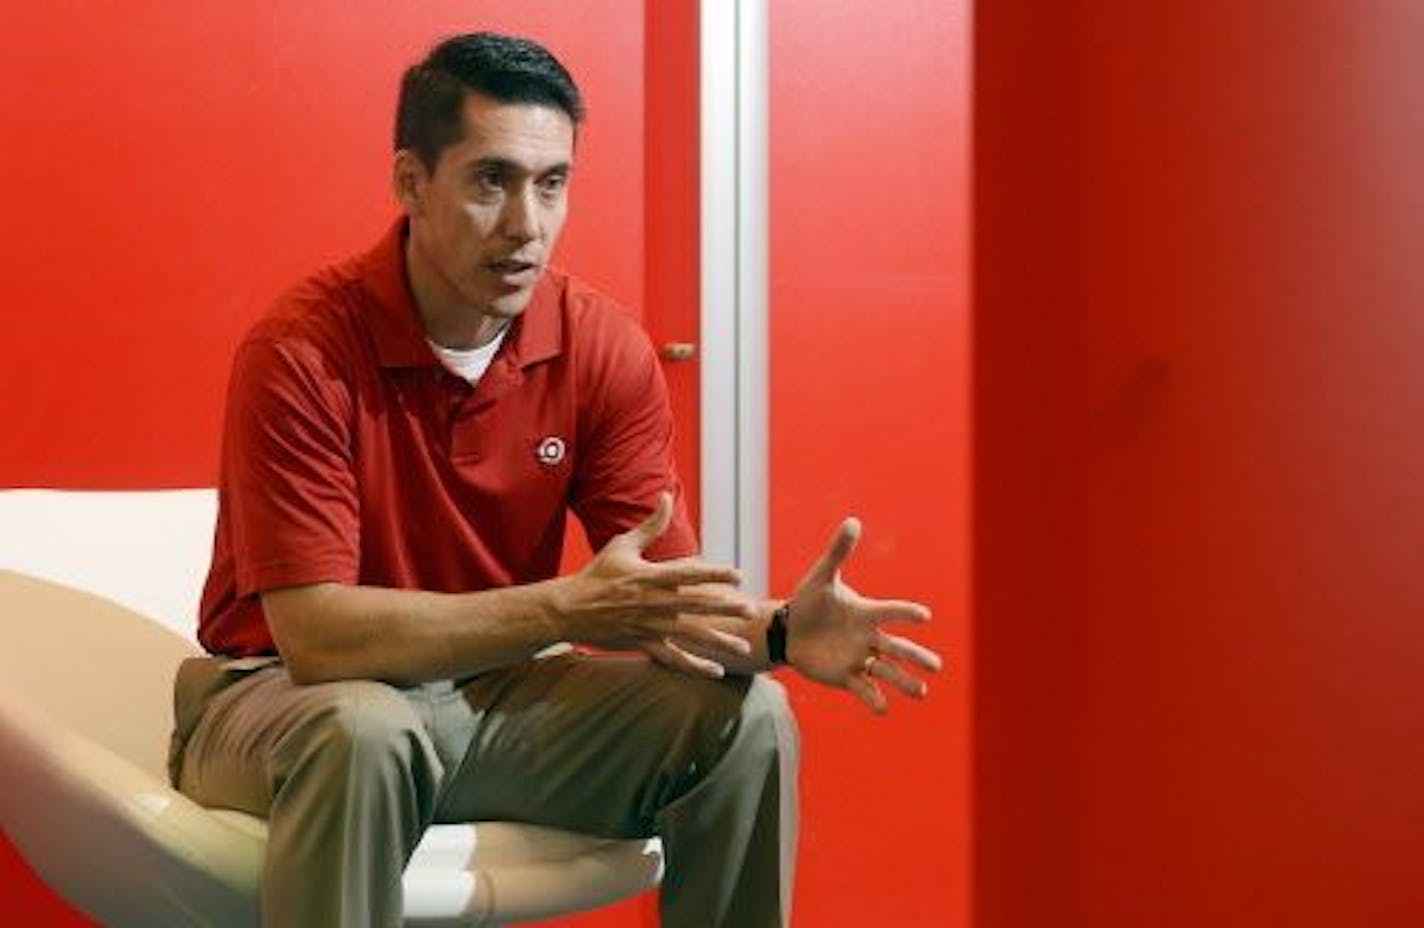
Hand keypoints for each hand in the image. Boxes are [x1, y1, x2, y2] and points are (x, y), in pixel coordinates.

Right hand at [557, 493, 756, 662]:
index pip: (689, 573)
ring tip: (743, 646)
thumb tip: (665, 496)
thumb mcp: (622, 545)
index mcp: (650, 576)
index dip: (715, 574)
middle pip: (695, 605)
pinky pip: (672, 658)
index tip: (738, 575)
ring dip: (718, 642)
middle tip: (750, 610)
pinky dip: (694, 666)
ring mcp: (649, 626)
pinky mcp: (643, 644)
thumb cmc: (597, 575)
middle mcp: (653, 602)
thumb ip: (650, 525)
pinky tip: (716, 671)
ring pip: (690, 635)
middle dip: (725, 608)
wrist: (568, 610)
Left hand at [785, 518, 942, 713]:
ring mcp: (859, 658)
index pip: (891, 612)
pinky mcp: (846, 676)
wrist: (789, 630)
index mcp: (866, 613)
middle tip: (936, 666)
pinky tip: (883, 709)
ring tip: (921, 692)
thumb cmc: (808, 601)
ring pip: (887, 671)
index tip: (924, 615)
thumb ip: (838, 552)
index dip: (906, 613)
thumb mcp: (821, 576)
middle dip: (916, 657)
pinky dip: (874, 699)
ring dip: (904, 682)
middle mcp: (868, 638)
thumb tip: (853, 521)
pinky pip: (863, 689)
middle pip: (898, 648)